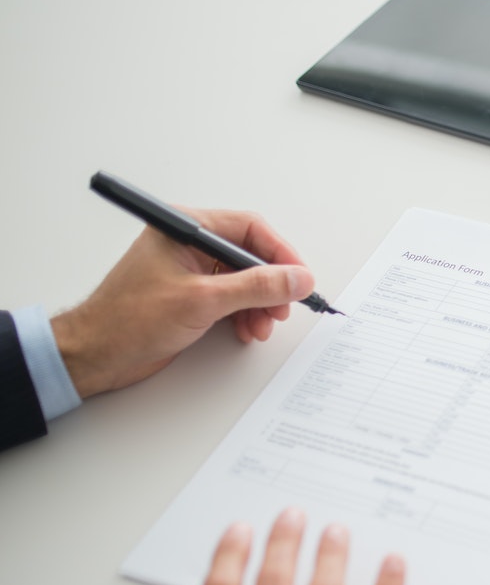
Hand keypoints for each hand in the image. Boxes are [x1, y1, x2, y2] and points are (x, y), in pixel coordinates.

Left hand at [51, 208, 315, 397]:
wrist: (95, 355)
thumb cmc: (128, 320)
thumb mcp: (202, 301)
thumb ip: (255, 287)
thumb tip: (296, 278)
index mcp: (185, 229)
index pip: (249, 229)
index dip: (280, 253)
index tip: (299, 278)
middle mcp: (189, 246)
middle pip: (250, 256)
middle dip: (271, 285)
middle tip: (282, 307)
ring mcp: (190, 272)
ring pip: (245, 280)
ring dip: (260, 304)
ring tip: (262, 325)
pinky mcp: (191, 296)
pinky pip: (232, 298)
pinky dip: (245, 314)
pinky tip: (247, 329)